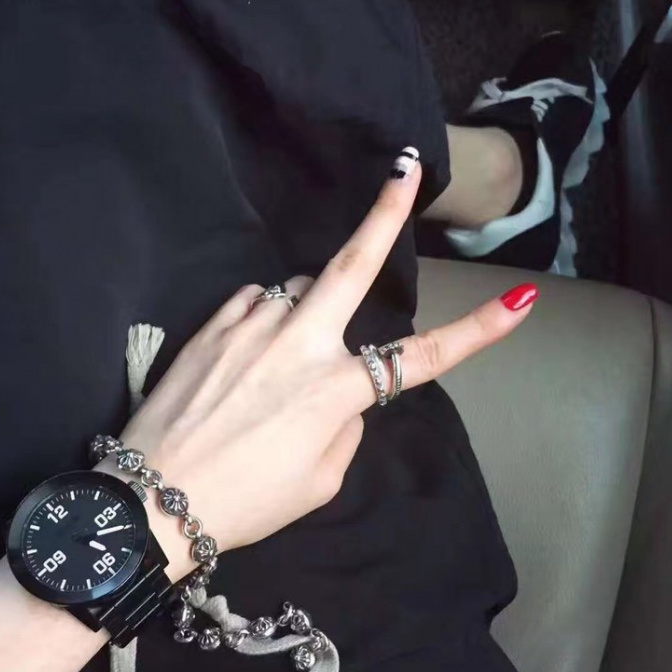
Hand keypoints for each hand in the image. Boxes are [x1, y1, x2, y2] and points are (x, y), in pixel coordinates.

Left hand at [109, 151, 536, 576]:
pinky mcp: (211, 326)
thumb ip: (345, 424)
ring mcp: (250, 327)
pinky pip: (254, 303)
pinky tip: (249, 353)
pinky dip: (265, 318)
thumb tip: (345, 390)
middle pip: (350, 266)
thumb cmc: (246, 502)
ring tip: (278, 362)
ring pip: (296, 294)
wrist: (152, 502)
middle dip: (385, 213)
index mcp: (334, 392)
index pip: (422, 357)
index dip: (478, 331)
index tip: (519, 302)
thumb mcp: (319, 480)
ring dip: (304, 313)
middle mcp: (299, 345)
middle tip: (406, 168)